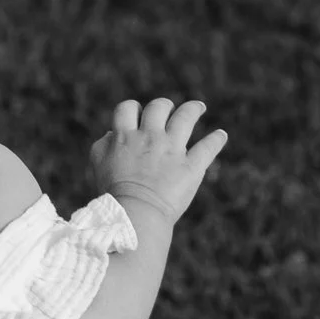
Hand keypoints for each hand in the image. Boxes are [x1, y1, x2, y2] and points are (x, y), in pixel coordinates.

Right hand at [89, 95, 225, 222]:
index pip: (128, 108)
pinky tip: (221, 135)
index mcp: (125, 136)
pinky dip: (216, 140)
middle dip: (164, 106)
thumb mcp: (98, 163)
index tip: (138, 114)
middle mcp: (150, 137)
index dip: (133, 108)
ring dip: (193, 109)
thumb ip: (104, 144)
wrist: (137, 213)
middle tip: (169, 110)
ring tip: (198, 107)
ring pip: (186, 117)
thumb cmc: (114, 192)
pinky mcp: (191, 166)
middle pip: (158, 107)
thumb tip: (112, 134)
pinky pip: (207, 148)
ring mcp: (173, 150)